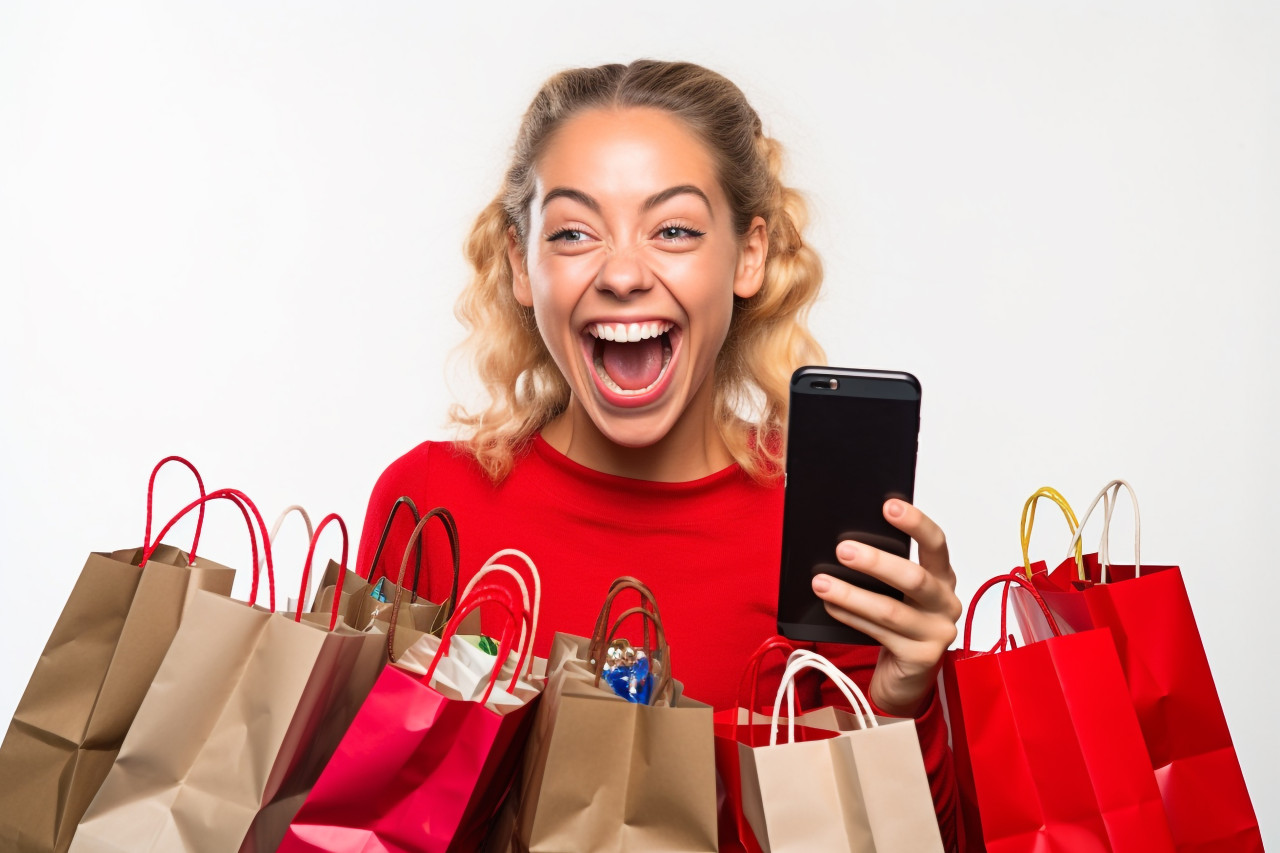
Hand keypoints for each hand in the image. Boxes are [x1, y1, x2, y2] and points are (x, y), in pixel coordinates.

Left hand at [811, 499, 960, 716]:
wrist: (905, 677)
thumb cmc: (897, 625)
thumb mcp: (897, 592)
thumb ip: (886, 571)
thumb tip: (847, 542)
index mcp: (942, 577)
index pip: (936, 544)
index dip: (916, 523)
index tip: (889, 506)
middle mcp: (946, 603)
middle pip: (914, 577)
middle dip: (876, 561)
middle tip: (842, 549)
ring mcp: (936, 632)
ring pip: (891, 609)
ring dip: (852, 594)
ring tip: (822, 582)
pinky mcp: (921, 657)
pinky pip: (880, 632)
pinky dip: (851, 616)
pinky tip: (832, 605)